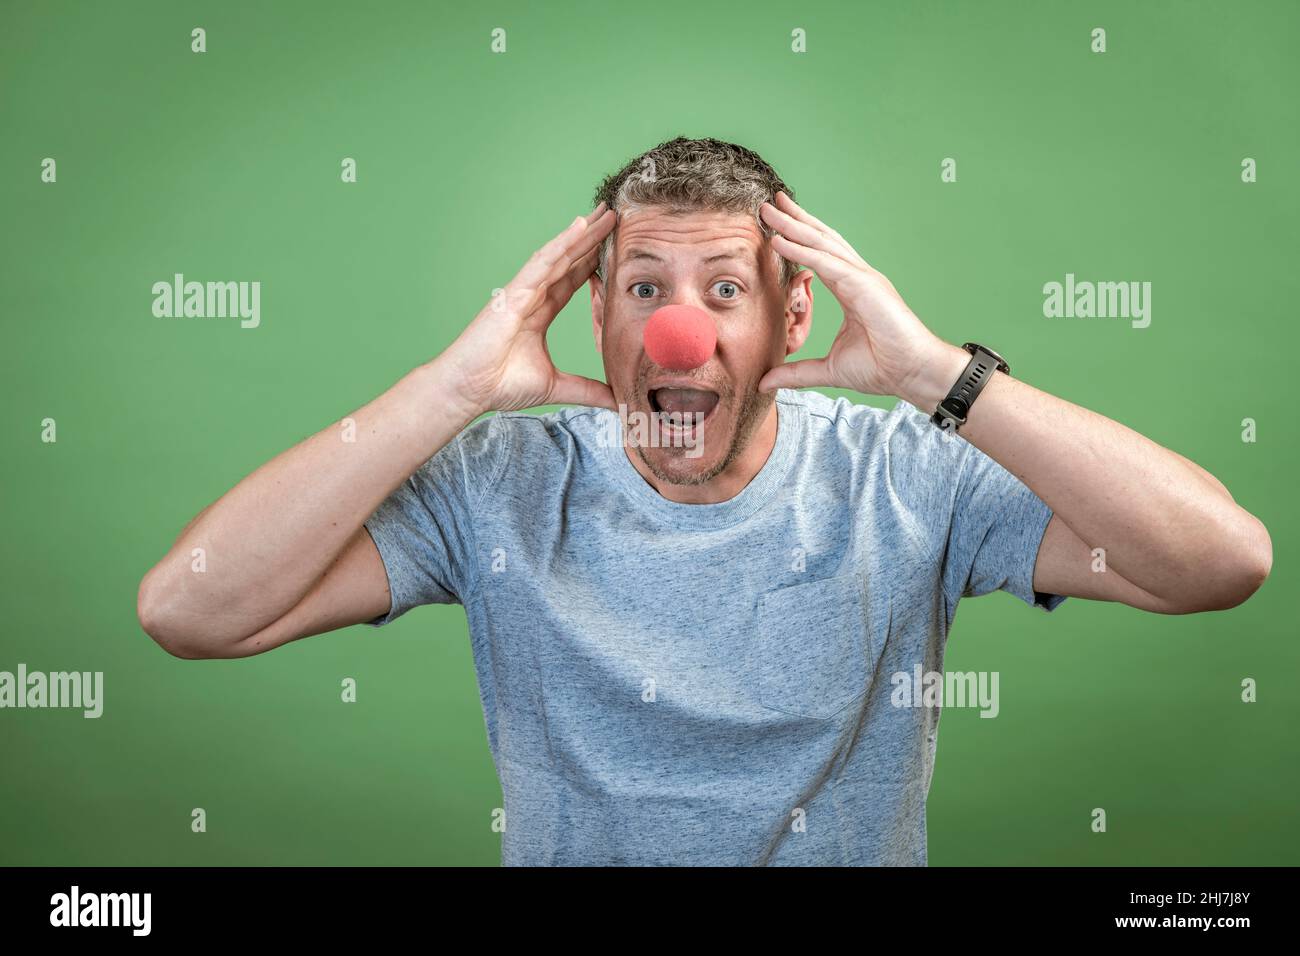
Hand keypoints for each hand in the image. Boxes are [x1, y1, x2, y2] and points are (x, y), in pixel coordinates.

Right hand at [439, 203, 617, 415]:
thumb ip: (587, 390)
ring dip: (581, 234)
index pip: (571, 281)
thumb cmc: (500, 385)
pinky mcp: (513, 294)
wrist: (468, 389)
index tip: (613, 247)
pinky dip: (561, 244)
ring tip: (604, 214)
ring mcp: (521, 292)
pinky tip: (579, 228)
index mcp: (539, 313)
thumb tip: (616, 400)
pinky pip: (541, 264)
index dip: (591, 262)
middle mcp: (531, 297)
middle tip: (614, 216)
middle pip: (567, 261)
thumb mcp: (556, 387)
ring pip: (558, 255)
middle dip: (591, 239)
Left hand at [757, 192, 965, 407]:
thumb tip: (765, 381)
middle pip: (821, 240)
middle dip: (794, 220)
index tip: (775, 227)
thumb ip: (796, 373)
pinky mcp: (865, 286)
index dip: (798, 239)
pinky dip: (802, 250)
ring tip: (770, 210)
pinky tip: (780, 240)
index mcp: (852, 289)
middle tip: (769, 204)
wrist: (913, 373)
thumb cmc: (883, 368)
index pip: (820, 256)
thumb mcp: (828, 370)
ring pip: (822, 244)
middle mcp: (858, 277)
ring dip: (793, 226)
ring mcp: (863, 278)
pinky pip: (826, 263)